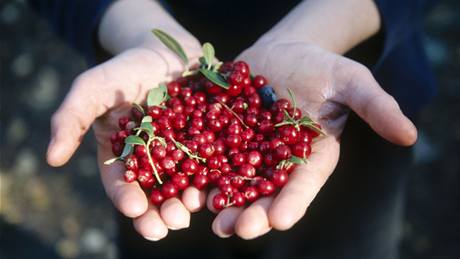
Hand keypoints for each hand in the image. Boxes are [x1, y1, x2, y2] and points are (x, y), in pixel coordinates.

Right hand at [46, 47, 206, 240]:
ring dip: (191, 201)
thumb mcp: (93, 88)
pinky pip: (216, 163)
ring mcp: (185, 154)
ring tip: (194, 206)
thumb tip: (52, 158)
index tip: (133, 208)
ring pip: (188, 184)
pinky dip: (218, 176)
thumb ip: (72, 118)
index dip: (126, 198)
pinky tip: (222, 184)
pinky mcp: (211, 143)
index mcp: (124, 156)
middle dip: (162, 213)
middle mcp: (156, 161)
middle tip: (170, 224)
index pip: (122, 184)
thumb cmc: (125, 70)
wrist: (167, 49)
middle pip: (158, 194)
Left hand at [208, 42, 416, 238]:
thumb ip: (375, 106)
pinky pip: (209, 158)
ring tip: (210, 217)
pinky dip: (199, 173)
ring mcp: (247, 151)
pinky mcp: (222, 136)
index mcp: (310, 157)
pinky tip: (187, 186)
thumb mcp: (351, 81)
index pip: (303, 185)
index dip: (292, 203)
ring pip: (234, 183)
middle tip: (236, 229)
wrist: (284, 51)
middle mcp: (277, 162)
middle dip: (252, 213)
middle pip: (264, 193)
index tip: (280, 220)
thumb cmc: (322, 67)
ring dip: (221, 202)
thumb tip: (410, 135)